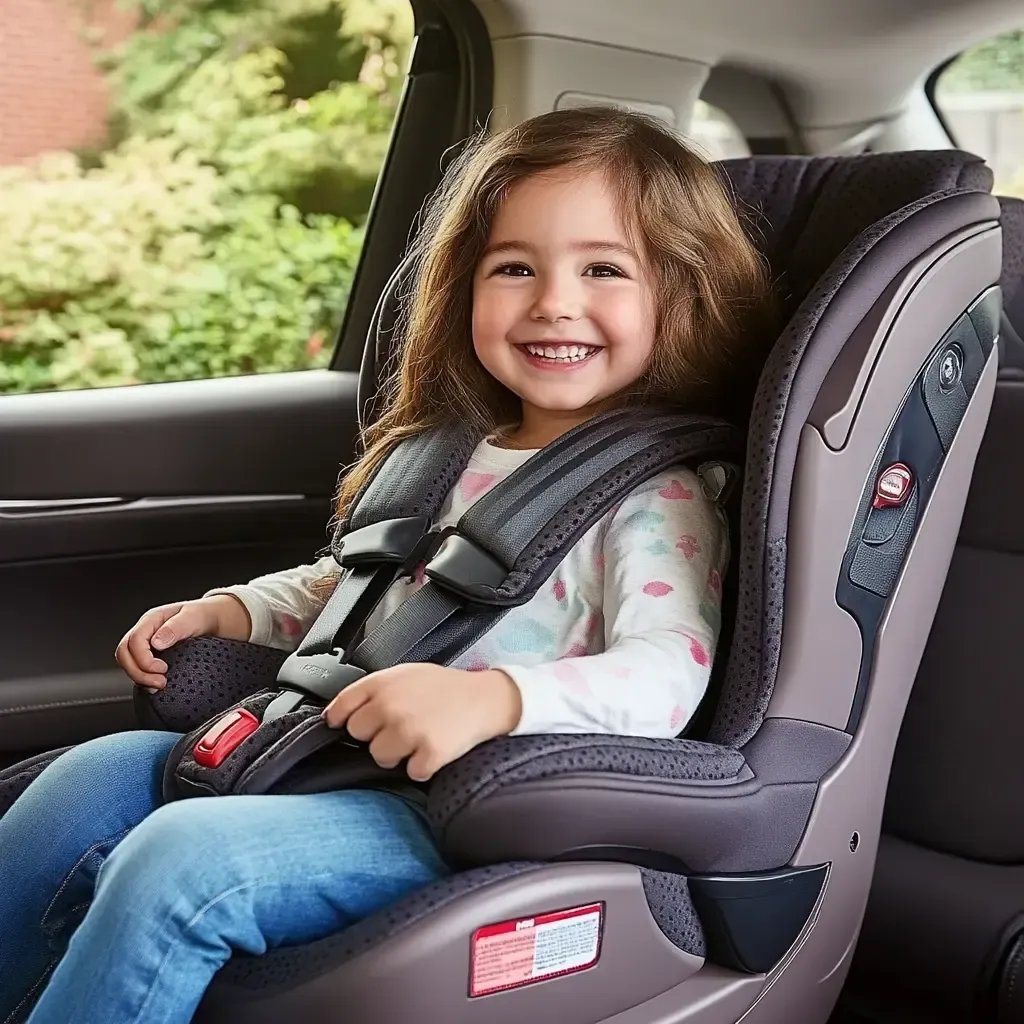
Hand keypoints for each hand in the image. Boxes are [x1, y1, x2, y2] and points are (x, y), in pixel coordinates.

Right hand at [115, 595, 250, 688]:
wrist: (215, 621)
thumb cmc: (203, 615)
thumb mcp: (194, 617)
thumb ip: (176, 627)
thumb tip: (156, 642)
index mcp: (152, 620)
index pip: (133, 641)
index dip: (144, 659)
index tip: (163, 669)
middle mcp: (146, 633)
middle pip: (124, 654)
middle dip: (138, 672)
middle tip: (160, 682)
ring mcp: (147, 646)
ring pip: (129, 664)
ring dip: (140, 678)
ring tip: (160, 685)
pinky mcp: (152, 657)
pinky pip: (139, 669)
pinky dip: (145, 680)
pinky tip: (158, 685)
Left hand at [323, 664, 521, 781]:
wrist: (485, 698)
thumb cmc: (444, 688)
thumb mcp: (405, 675)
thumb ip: (374, 690)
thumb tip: (339, 714)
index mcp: (383, 683)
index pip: (341, 708)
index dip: (342, 719)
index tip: (346, 726)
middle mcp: (391, 706)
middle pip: (358, 735)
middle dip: (375, 736)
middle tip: (400, 728)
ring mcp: (409, 731)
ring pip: (380, 758)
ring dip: (398, 755)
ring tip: (418, 738)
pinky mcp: (428, 753)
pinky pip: (411, 772)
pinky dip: (423, 766)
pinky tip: (434, 749)